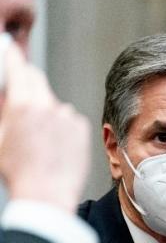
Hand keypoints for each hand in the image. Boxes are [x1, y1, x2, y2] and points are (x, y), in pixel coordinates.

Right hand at [0, 42, 89, 210]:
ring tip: (39, 139)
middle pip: (36, 81)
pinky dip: (62, 126)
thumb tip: (7, 95)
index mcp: (22, 105)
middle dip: (27, 83)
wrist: (47, 194)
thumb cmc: (19, 171)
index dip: (12, 57)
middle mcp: (47, 106)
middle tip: (21, 95)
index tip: (10, 49)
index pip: (18, 69)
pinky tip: (55, 146)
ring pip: (52, 103)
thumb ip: (3, 110)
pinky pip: (68, 119)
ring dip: (45, 111)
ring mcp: (67, 116)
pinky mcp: (81, 127)